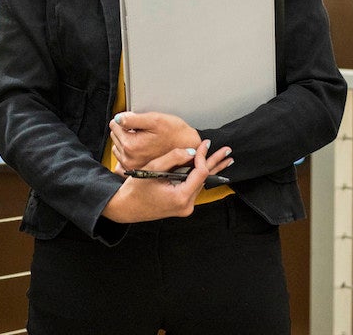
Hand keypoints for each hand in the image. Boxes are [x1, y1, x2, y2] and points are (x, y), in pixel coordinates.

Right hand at [102, 140, 233, 223]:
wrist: (126, 208)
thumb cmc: (135, 190)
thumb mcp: (152, 169)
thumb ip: (173, 158)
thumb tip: (192, 151)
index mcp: (180, 197)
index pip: (199, 174)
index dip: (203, 157)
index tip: (204, 144)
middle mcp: (186, 205)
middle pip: (204, 179)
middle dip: (214, 163)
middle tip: (227, 151)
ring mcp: (185, 207)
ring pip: (200, 183)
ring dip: (209, 168)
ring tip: (224, 159)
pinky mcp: (182, 205)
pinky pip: (193, 188)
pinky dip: (200, 176)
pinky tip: (210, 169)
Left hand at [108, 111, 199, 170]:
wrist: (188, 147)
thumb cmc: (175, 133)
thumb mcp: (155, 119)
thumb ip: (133, 119)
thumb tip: (118, 118)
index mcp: (131, 145)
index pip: (114, 125)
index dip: (126, 120)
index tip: (137, 122)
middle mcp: (129, 158)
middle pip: (115, 136)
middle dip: (126, 131)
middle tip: (143, 131)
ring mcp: (132, 166)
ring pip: (118, 146)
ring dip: (127, 141)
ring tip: (144, 140)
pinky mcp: (135, 170)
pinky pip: (123, 157)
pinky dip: (129, 152)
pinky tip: (141, 149)